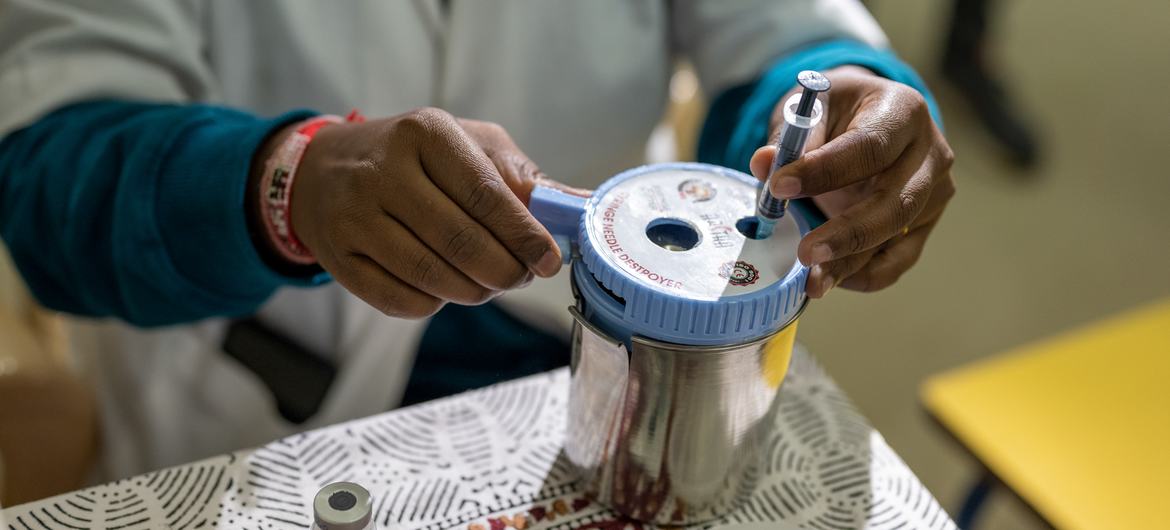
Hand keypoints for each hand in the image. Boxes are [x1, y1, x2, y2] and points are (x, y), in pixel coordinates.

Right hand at [257, 108, 568, 318]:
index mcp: (425, 132)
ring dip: (474, 291)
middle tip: (521, 277)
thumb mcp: (470, 146)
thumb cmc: (416, 158)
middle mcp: (383, 170)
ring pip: (432, 276)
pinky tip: (444, 287)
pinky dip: (434, 303)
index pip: (486, 194)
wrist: (325, 170)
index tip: (550, 260)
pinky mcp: (338, 257)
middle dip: (505, 271)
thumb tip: (582, 209)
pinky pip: (400, 300)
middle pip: (461, 242)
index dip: (524, 235)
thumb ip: (524, 178)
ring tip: (488, 283)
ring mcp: (354, 216)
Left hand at [750, 66, 955, 297]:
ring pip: (896, 235)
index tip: (779, 188)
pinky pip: (899, 259)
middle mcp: (931, 153)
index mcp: (904, 112)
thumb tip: (763, 164)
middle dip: (846, 232)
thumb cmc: (838, 114)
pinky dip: (864, 274)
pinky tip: (831, 278)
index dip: (824, 170)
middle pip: (895, 202)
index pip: (869, 146)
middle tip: (805, 253)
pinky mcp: (926, 223)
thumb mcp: (812, 109)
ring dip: (851, 262)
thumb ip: (790, 138)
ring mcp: (934, 192)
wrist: (868, 121)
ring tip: (812, 281)